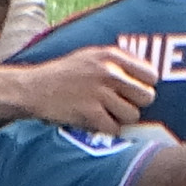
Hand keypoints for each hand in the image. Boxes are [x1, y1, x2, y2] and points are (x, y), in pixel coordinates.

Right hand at [6, 45, 156, 132]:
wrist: (33, 88)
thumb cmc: (66, 73)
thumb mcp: (92, 56)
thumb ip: (119, 62)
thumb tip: (150, 76)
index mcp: (111, 56)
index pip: (151, 75)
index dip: (144, 86)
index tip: (133, 91)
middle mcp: (108, 72)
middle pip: (147, 96)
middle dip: (136, 104)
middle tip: (120, 105)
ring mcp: (99, 93)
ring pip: (132, 115)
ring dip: (121, 118)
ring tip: (106, 113)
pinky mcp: (89, 112)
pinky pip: (114, 128)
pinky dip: (106, 129)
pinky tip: (95, 121)